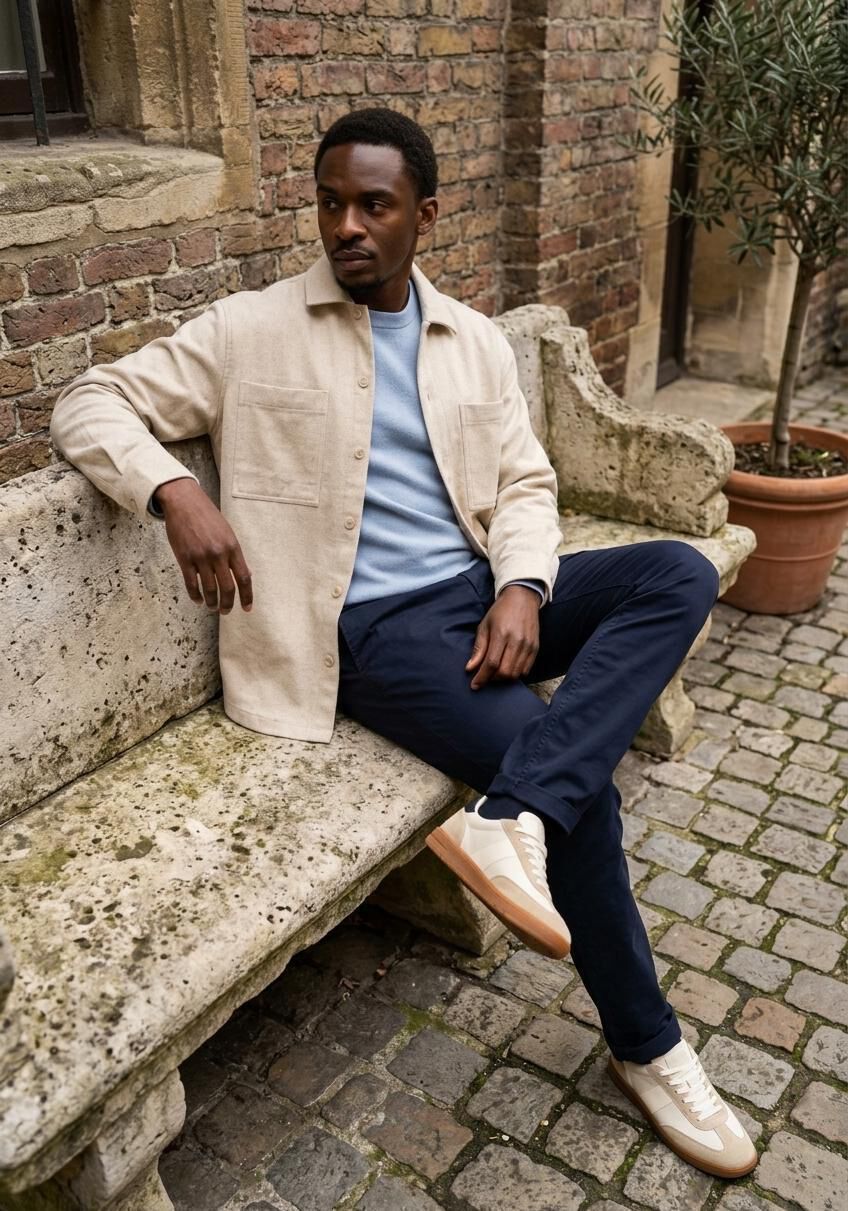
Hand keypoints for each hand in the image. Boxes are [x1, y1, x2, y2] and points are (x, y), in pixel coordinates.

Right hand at [154, 478, 252, 614]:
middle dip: (228, 604)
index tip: (247, 608)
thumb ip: (234, 554)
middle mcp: (218, 554)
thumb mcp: (227, 533)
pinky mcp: (184, 558)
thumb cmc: (207, 516)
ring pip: (209, 589)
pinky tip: (198, 600)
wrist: (184, 502)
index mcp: (232, 547)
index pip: (244, 578)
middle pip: (228, 588)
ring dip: (211, 602)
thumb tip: (244, 574)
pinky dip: (196, 595)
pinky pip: (191, 584)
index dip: (247, 596)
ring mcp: (201, 557)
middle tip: (226, 611)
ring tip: (211, 607)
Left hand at [465, 584, 540, 688]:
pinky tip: (507, 668)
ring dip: (503, 678)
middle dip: (492, 679)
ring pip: (516, 673)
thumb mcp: (484, 626)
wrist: (522, 598)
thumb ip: (478, 648)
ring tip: (495, 673)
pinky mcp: (536, 648)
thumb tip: (470, 668)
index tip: (474, 685)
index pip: (491, 663)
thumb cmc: (500, 611)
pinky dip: (515, 674)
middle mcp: (517, 641)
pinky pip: (526, 670)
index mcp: (501, 634)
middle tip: (485, 677)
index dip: (482, 677)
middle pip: (505, 672)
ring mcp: (528, 645)